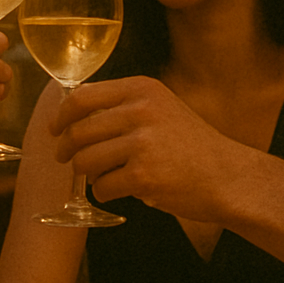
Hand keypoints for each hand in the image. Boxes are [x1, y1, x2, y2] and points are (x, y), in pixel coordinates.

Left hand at [51, 76, 245, 223]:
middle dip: (67, 150)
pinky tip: (120, 190)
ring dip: (87, 173)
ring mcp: (142, 144)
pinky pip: (102, 186)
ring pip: (85, 160)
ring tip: (102, 176)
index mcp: (142, 89)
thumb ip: (123, 105)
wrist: (229, 177)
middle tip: (68, 160)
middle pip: (78, 131)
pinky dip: (105, 192)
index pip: (82, 97)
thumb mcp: (161, 109)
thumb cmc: (192, 146)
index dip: (61, 116)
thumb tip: (71, 109)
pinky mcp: (143, 176)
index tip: (55, 129)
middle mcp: (141, 111)